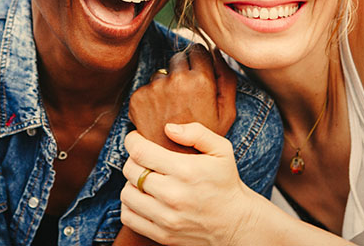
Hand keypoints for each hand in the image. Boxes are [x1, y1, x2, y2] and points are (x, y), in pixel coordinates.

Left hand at [120, 123, 260, 245]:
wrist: (236, 223)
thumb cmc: (225, 182)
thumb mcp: (222, 149)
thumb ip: (197, 133)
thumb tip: (168, 128)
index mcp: (186, 170)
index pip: (141, 152)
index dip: (132, 141)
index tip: (136, 138)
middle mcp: (173, 195)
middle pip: (130, 171)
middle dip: (133, 159)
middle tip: (143, 158)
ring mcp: (166, 218)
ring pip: (126, 194)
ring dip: (131, 183)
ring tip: (144, 179)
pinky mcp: (163, 235)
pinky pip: (129, 217)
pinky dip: (130, 206)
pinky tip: (143, 198)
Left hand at [129, 45, 236, 152]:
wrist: (177, 165)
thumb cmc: (206, 140)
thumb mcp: (227, 112)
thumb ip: (226, 78)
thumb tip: (217, 51)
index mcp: (201, 80)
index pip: (197, 49)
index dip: (199, 61)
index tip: (199, 74)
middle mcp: (176, 80)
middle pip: (178, 58)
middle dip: (182, 71)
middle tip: (186, 97)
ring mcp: (155, 89)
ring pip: (160, 74)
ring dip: (165, 85)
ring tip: (173, 111)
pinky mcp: (138, 99)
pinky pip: (146, 88)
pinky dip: (151, 99)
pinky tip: (159, 117)